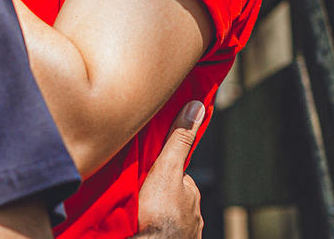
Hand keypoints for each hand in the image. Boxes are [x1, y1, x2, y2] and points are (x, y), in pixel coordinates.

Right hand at [134, 100, 205, 238]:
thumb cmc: (158, 216)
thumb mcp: (167, 169)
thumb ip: (178, 141)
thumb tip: (196, 108)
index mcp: (191, 193)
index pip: (177, 174)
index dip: (161, 170)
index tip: (146, 171)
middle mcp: (192, 213)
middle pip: (172, 194)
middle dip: (158, 192)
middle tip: (138, 190)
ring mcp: (184, 232)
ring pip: (167, 214)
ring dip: (155, 212)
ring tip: (137, 210)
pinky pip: (164, 231)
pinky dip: (155, 227)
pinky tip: (142, 225)